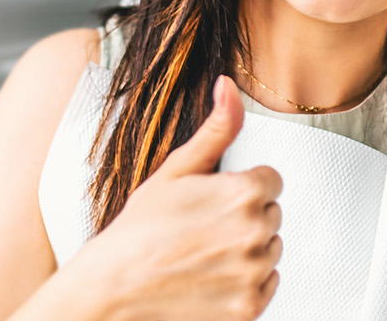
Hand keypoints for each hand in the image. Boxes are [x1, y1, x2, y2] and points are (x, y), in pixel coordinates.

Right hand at [73, 75, 282, 320]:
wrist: (114, 286)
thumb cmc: (139, 229)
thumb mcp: (176, 170)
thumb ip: (216, 129)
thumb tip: (229, 87)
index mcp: (243, 193)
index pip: (270, 181)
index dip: (239, 188)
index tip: (211, 201)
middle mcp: (255, 233)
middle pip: (272, 215)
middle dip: (244, 218)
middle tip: (202, 228)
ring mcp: (253, 274)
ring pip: (270, 251)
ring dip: (246, 251)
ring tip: (203, 253)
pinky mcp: (249, 308)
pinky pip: (267, 285)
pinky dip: (246, 283)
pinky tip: (211, 276)